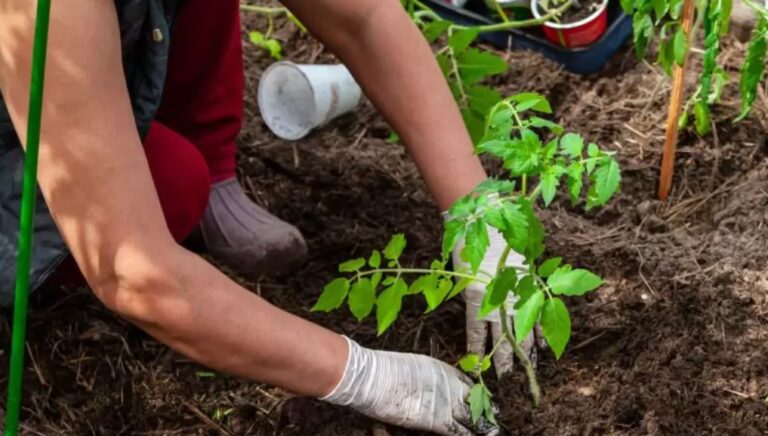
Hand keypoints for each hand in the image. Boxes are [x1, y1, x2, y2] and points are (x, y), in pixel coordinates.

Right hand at [321, 338, 497, 435]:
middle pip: (476, 401)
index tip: (486, 404)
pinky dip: (468, 434)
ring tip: (493, 433)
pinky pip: (459, 430)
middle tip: (495, 422)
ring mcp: (446, 402)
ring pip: (472, 418)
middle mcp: (450, 385)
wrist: (374, 377)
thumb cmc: (387, 371)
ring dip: (483, 427)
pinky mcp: (438, 420)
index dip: (479, 397)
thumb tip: (435, 389)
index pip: (470, 386)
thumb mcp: (416, 369)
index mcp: (445, 371)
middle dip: (486, 412)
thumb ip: (430, 380)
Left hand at [453, 226, 541, 375]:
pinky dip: (541, 331)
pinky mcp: (530, 288)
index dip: (478, 354)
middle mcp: (496, 302)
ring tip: (526, 370)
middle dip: (504, 362)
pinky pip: (539, 315)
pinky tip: (544, 347)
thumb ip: (472, 296)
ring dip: (524, 352)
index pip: (476, 336)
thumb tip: (478, 318)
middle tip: (506, 381)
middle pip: (502, 341)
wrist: (489, 219)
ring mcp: (516, 295)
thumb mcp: (462, 273)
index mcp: (476, 299)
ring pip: (522, 331)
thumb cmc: (468, 244)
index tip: (478, 370)